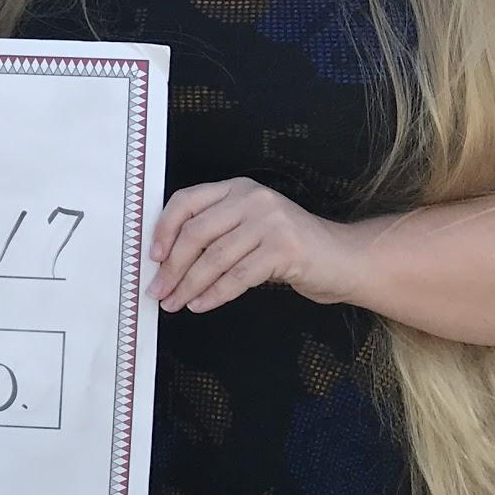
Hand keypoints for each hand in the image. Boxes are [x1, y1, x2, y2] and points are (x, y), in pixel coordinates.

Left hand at [148, 178, 364, 313]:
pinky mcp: (284, 249)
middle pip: (196, 233)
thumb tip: (166, 263)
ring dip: (189, 286)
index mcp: (237, 189)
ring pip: (214, 258)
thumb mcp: (247, 230)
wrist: (342, 259)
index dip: (164, 229)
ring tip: (175, 303)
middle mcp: (252, 199)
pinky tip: (201, 305)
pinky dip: (214, 294)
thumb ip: (214, 235)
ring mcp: (270, 222)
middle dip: (172, 267)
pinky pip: (237, 276)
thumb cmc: (287, 249)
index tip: (153, 258)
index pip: (187, 201)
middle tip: (158, 291)